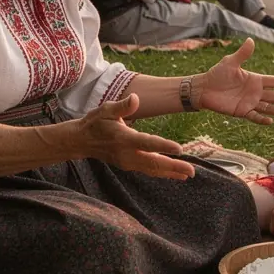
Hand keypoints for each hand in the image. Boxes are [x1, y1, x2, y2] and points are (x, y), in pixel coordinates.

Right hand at [75, 94, 194, 179]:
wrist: (82, 141)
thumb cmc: (96, 122)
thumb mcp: (106, 109)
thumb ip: (122, 106)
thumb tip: (135, 98)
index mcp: (123, 138)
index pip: (146, 143)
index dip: (163, 146)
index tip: (179, 149)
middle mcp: (127, 153)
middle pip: (153, 162)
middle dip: (173, 167)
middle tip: (192, 171)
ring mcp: (128, 162)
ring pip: (152, 169)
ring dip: (171, 172)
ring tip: (188, 174)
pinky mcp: (129, 165)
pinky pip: (148, 170)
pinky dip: (162, 173)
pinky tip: (175, 174)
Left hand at [195, 39, 273, 124]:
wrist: (203, 88)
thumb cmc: (216, 74)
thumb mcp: (230, 62)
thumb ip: (243, 53)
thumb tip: (251, 40)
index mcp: (256, 79)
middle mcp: (255, 92)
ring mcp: (250, 102)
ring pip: (269, 107)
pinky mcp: (241, 111)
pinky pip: (255, 116)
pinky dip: (262, 119)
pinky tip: (272, 122)